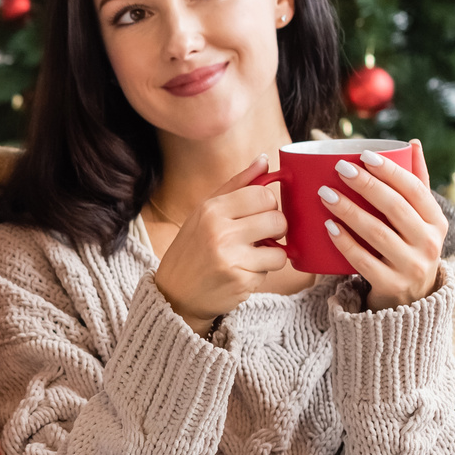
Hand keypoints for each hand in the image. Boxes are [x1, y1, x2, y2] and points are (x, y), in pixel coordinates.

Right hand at [150, 156, 290, 331]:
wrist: (174, 294)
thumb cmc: (193, 249)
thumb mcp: (205, 212)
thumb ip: (237, 185)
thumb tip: (264, 159)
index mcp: (212, 209)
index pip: (263, 195)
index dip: (267, 205)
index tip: (258, 214)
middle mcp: (220, 231)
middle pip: (277, 219)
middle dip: (274, 229)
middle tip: (260, 236)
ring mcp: (231, 258)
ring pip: (279, 249)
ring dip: (271, 254)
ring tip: (250, 256)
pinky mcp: (241, 282)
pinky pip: (270, 271)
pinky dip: (260, 272)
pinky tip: (241, 273)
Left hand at [319, 141, 446, 309]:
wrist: (412, 301)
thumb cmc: (410, 247)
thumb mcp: (422, 220)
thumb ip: (417, 184)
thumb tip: (412, 143)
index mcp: (437, 222)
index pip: (415, 190)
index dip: (390, 171)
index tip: (364, 156)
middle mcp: (429, 244)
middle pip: (395, 208)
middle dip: (366, 186)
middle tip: (340, 169)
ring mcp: (411, 267)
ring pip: (377, 234)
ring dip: (350, 211)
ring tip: (326, 194)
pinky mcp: (391, 285)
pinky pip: (363, 261)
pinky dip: (345, 243)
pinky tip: (328, 226)